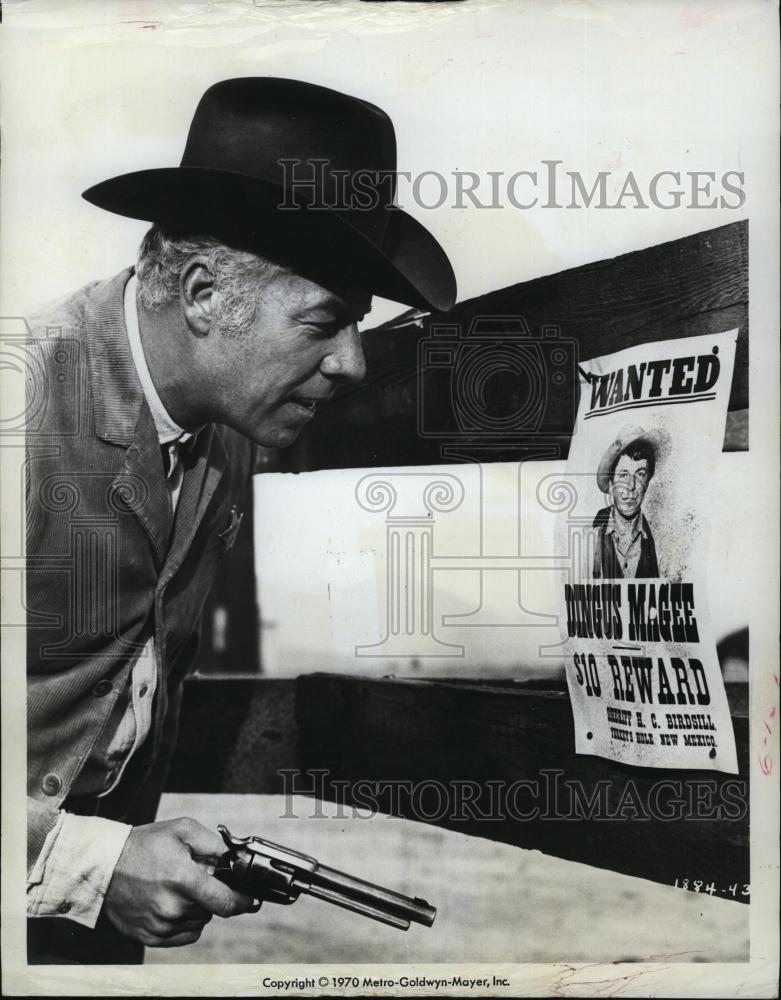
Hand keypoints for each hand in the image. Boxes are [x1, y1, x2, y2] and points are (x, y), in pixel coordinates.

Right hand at [103, 817, 253, 947]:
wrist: (105, 867)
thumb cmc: (144, 846)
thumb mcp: (182, 830)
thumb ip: (214, 844)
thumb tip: (234, 859)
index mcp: (183, 879)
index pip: (226, 902)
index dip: (243, 901)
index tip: (251, 899)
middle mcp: (173, 907)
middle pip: (212, 909)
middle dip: (211, 894)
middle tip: (193, 878)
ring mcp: (161, 925)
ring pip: (198, 922)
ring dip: (196, 908)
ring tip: (176, 888)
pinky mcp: (151, 937)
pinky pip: (184, 934)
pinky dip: (184, 921)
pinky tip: (171, 903)